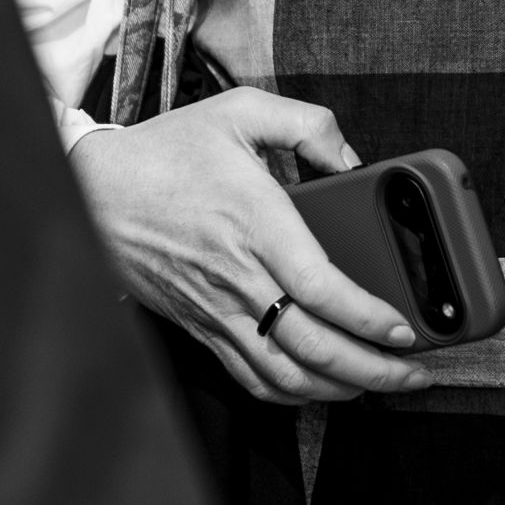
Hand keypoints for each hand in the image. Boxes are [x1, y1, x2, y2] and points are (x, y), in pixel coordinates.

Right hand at [69, 90, 425, 403]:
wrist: (92, 189)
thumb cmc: (165, 152)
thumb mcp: (240, 111)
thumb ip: (308, 124)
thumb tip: (351, 157)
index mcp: (256, 223)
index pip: (321, 288)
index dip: (368, 318)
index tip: (403, 328)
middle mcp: (238, 277)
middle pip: (313, 347)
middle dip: (374, 371)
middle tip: (413, 373)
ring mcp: (217, 310)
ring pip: (284, 375)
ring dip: (338, 390)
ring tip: (378, 383)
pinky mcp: (201, 326)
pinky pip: (251, 377)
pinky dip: (292, 393)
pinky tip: (321, 384)